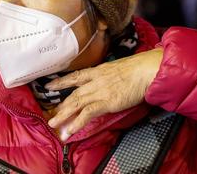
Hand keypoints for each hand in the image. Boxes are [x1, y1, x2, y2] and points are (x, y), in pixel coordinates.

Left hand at [46, 48, 163, 139]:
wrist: (146, 70)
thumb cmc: (139, 68)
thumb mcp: (119, 67)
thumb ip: (110, 75)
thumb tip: (111, 80)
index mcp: (98, 71)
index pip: (75, 77)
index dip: (61, 82)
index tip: (50, 85)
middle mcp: (95, 81)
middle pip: (73, 94)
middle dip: (61, 105)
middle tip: (51, 114)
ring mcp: (99, 91)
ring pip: (76, 104)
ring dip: (63, 115)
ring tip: (54, 124)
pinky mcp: (106, 102)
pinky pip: (87, 114)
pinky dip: (77, 122)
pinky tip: (70, 130)